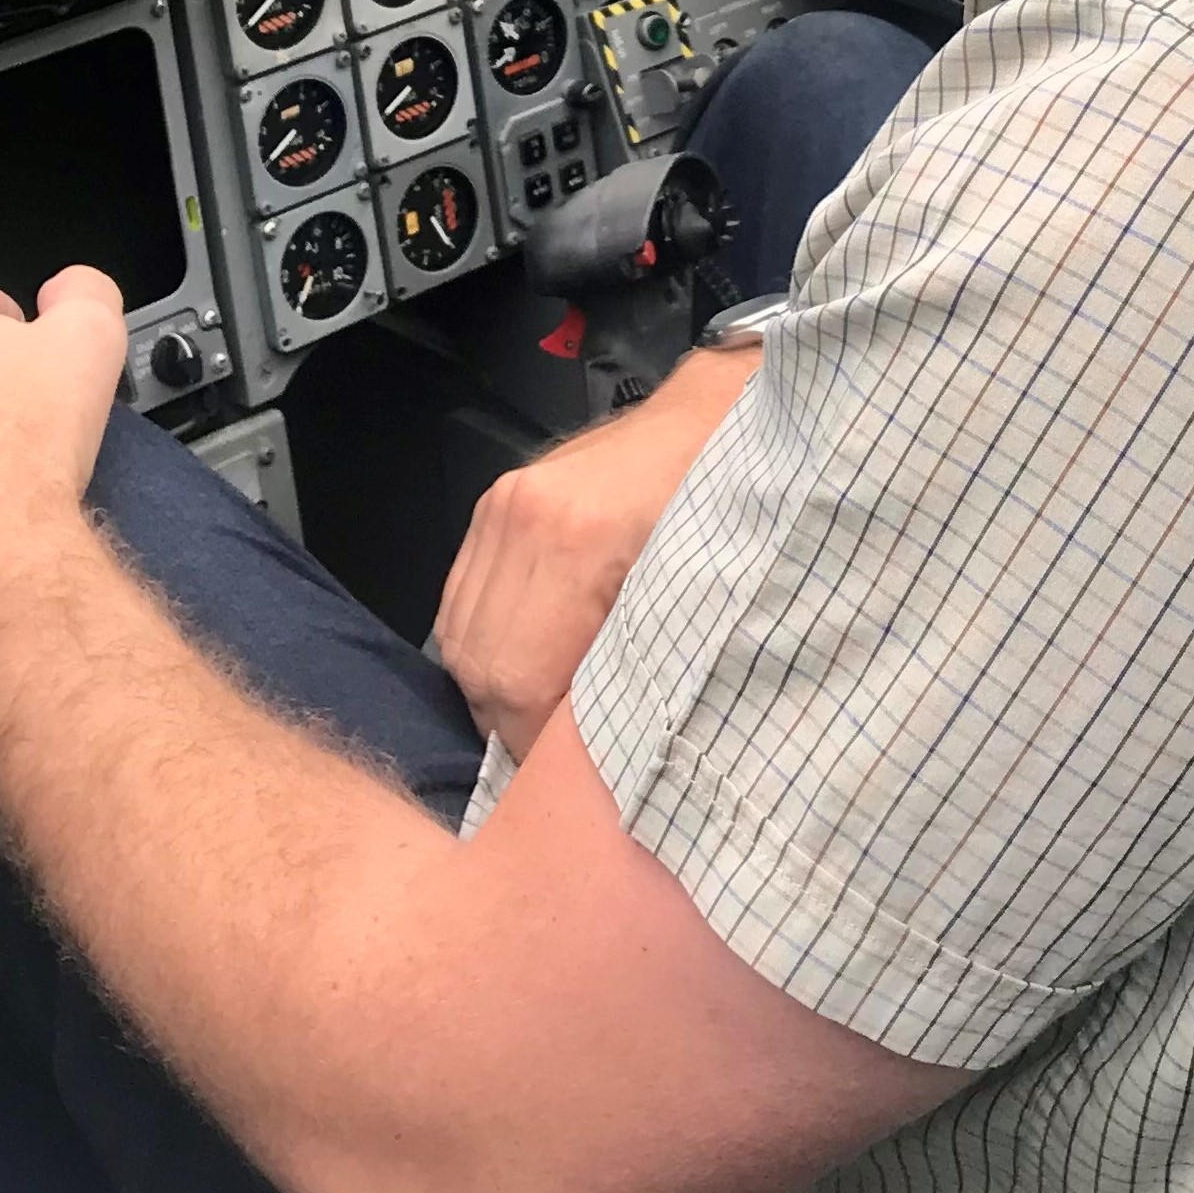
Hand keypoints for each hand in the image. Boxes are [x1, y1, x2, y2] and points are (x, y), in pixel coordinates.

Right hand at [432, 346, 751, 754]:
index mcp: (579, 544)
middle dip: (509, 726)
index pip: (518, 685)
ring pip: (461, 636)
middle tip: (552, 756)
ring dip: (492, 688)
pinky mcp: (497, 501)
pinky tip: (524, 661)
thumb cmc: (732, 507)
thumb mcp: (705, 599)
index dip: (533, 747)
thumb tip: (601, 756)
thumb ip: (642, 672)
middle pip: (479, 667)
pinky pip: (462, 598)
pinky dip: (486, 642)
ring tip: (540, 714)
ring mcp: (503, 506)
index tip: (563, 777)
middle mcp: (525, 520)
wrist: (717, 415)